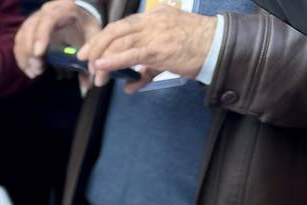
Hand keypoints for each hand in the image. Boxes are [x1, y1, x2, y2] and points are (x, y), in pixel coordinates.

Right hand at [14, 0, 100, 78]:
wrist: (80, 14)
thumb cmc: (85, 25)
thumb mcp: (92, 38)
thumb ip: (91, 59)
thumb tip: (86, 87)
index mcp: (63, 10)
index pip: (48, 20)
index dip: (41, 36)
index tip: (39, 54)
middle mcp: (44, 12)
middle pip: (29, 30)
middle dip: (30, 53)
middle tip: (38, 70)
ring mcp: (34, 20)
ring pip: (21, 37)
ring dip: (24, 58)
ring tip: (35, 72)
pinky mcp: (27, 29)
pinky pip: (18, 43)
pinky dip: (21, 58)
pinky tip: (30, 69)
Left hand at [79, 6, 216, 91]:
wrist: (220, 47)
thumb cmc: (197, 48)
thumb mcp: (168, 53)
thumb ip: (147, 69)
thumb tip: (131, 85)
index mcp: (154, 17)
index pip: (122, 25)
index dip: (102, 38)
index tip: (89, 51)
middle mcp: (152, 21)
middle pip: (116, 31)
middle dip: (96, 47)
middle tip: (86, 62)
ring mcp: (155, 34)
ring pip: (120, 43)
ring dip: (104, 61)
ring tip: (98, 76)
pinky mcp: (159, 49)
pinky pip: (131, 54)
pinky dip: (114, 61)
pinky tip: (103, 67)